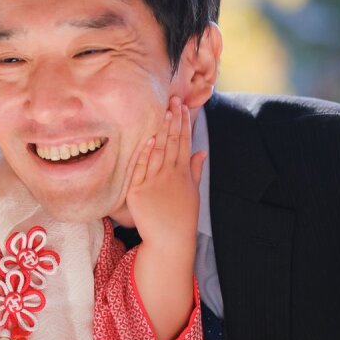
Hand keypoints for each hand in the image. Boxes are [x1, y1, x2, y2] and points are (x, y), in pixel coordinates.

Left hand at [126, 97, 205, 253]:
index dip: (183, 124)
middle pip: (172, 142)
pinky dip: (144, 154)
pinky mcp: (137, 191)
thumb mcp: (193, 192)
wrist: (169, 240)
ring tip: (163, 111)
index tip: (183, 106)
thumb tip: (202, 151)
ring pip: (158, 151)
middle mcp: (170, 175)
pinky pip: (140, 169)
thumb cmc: (181, 217)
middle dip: (173, 120)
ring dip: (161, 130)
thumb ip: (195, 170)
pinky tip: (148, 139)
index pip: (184, 143)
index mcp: (183, 174)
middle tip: (173, 99)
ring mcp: (153, 182)